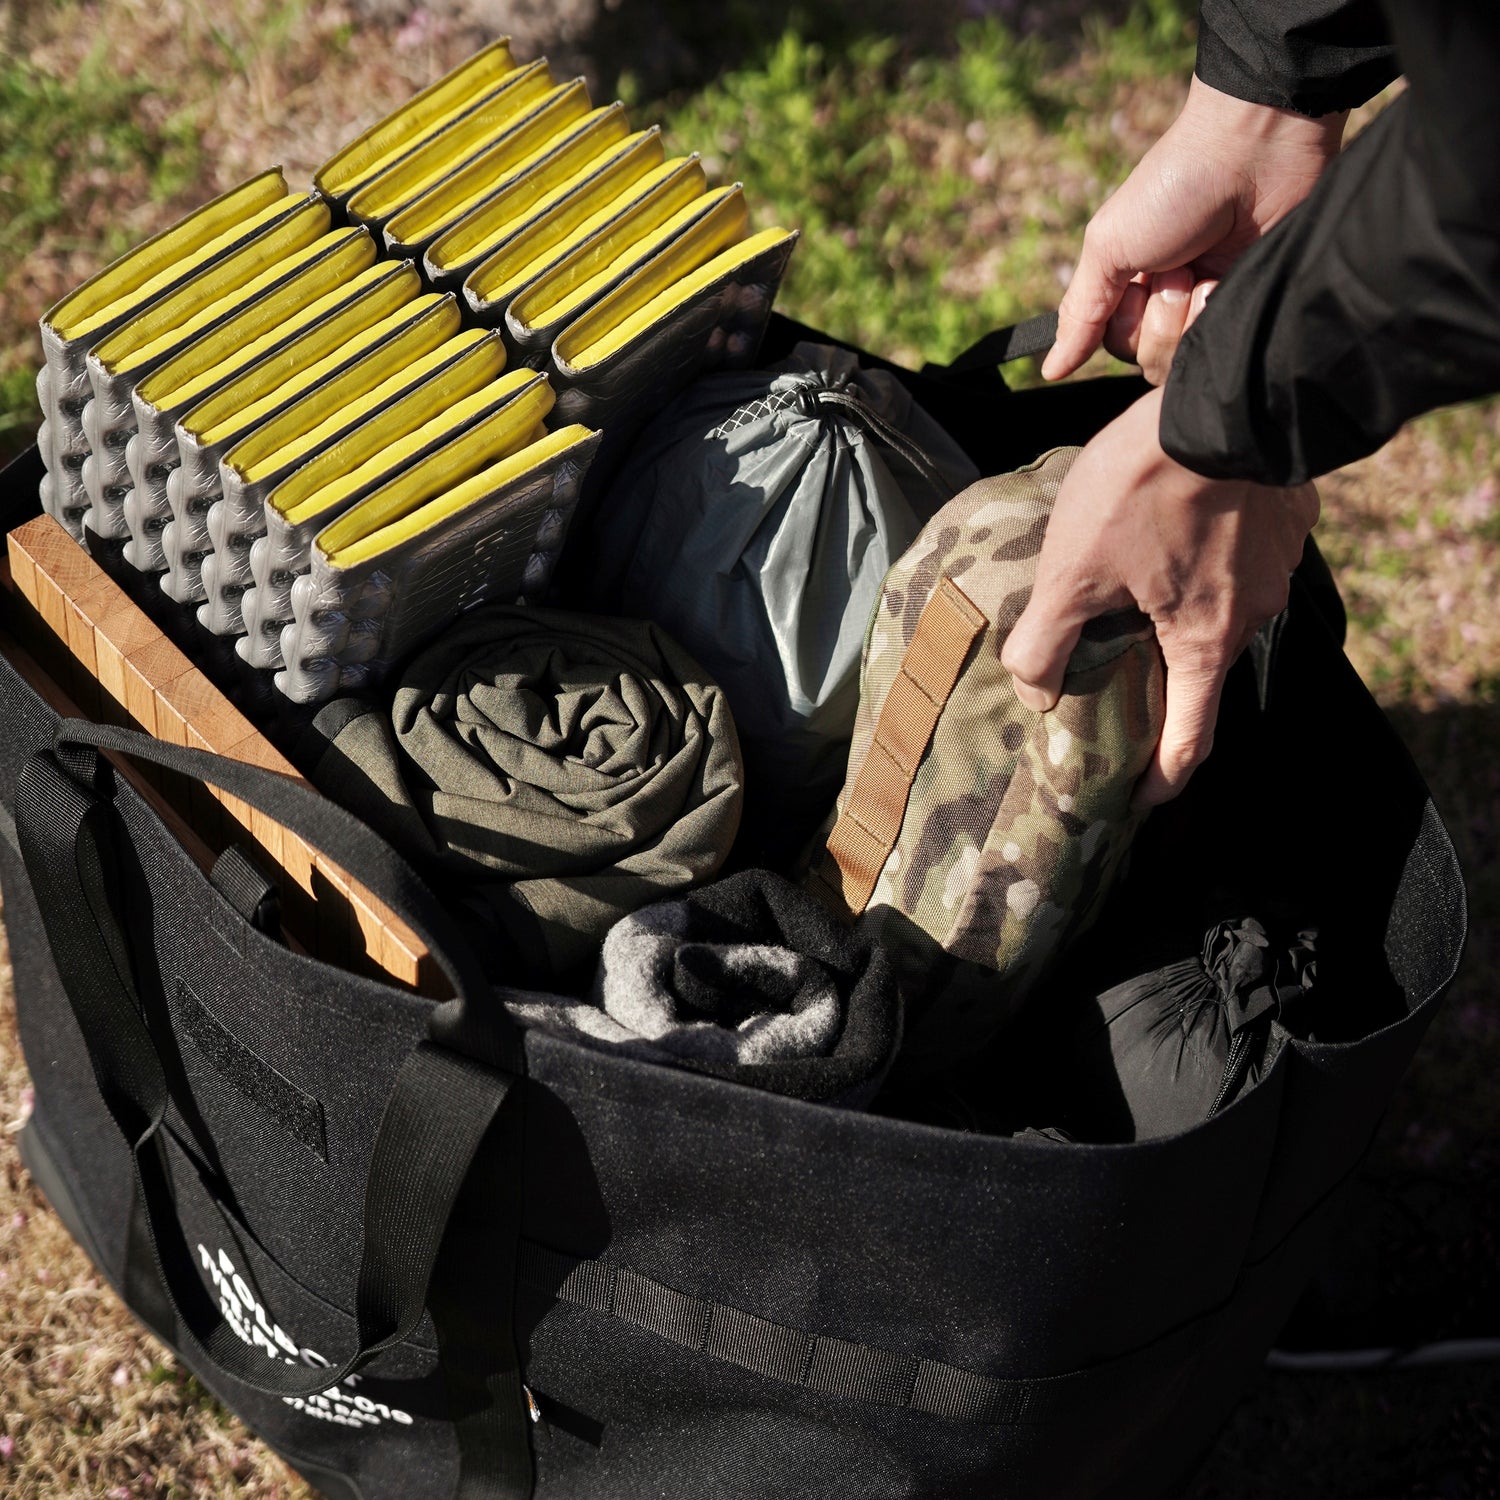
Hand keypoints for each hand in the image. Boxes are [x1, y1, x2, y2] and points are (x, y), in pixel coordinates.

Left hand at [1000, 388, 1320, 807]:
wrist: (1224, 393)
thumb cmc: (1144, 489)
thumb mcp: (1069, 573)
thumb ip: (1045, 645)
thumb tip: (1037, 696)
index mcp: (1205, 643)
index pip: (1191, 740)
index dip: (1163, 779)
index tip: (1141, 798)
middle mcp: (1254, 614)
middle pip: (1203, 674)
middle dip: (1160, 689)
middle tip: (1117, 685)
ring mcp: (1277, 565)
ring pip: (1221, 612)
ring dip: (1179, 618)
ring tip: (1133, 601)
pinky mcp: (1283, 518)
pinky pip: (1237, 562)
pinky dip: (1202, 568)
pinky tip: (1166, 541)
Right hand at [1042, 76, 1345, 382]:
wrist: (1253, 153)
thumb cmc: (1172, 190)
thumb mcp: (1109, 248)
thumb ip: (1080, 314)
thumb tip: (1050, 371)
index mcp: (1133, 286)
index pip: (1116, 345)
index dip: (1124, 324)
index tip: (1136, 284)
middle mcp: (1171, 302)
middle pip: (1149, 360)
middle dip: (1158, 319)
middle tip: (1177, 269)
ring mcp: (1210, 307)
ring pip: (1184, 359)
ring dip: (1188, 314)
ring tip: (1205, 270)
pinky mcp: (1244, 308)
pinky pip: (1222, 347)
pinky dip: (1218, 314)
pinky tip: (1229, 283)